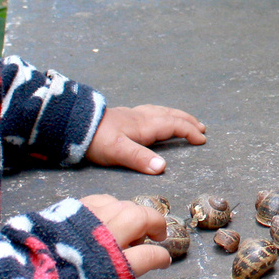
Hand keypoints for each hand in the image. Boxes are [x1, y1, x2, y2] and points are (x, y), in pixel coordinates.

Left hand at [83, 195, 170, 276]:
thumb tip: (135, 269)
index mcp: (112, 266)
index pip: (148, 256)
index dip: (161, 257)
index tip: (164, 260)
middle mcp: (103, 238)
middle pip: (138, 218)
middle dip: (154, 223)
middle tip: (156, 234)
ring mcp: (87, 220)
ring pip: (123, 205)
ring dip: (135, 214)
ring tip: (132, 226)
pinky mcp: (73, 211)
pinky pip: (102, 200)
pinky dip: (112, 206)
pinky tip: (111, 216)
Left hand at [87, 104, 205, 173]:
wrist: (76, 125)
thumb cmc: (97, 140)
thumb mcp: (118, 151)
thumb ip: (140, 158)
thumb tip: (162, 166)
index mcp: (145, 126)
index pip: (174, 126)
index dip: (189, 132)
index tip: (202, 139)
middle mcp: (142, 118)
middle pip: (171, 116)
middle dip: (187, 122)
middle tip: (201, 128)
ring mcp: (133, 116)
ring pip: (161, 112)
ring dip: (177, 116)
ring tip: (186, 120)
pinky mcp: (125, 117)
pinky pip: (152, 112)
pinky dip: (162, 114)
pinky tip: (157, 117)